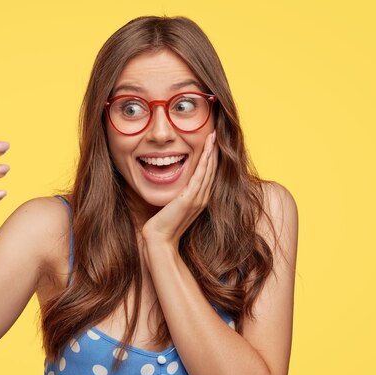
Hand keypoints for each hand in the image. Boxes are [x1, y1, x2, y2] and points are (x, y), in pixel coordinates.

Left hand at [141, 130, 217, 249]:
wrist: (159, 239)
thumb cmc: (163, 224)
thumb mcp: (173, 206)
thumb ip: (178, 196)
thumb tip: (176, 188)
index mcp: (200, 199)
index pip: (209, 175)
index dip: (211, 158)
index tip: (211, 143)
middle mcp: (202, 198)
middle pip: (212, 170)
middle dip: (214, 151)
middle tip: (216, 134)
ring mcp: (197, 199)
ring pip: (209, 171)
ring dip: (212, 152)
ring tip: (213, 137)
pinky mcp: (190, 199)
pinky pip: (200, 176)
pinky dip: (205, 162)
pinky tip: (207, 151)